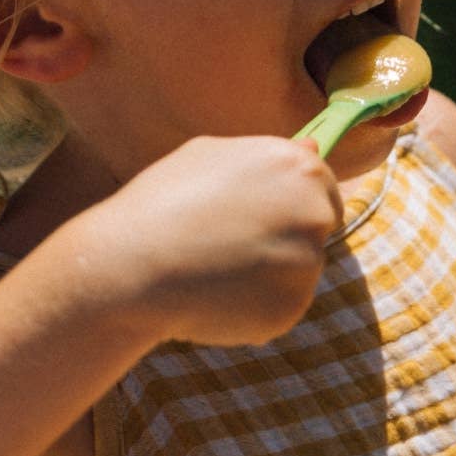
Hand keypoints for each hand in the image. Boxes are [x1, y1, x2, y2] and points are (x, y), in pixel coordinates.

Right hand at [73, 135, 343, 346]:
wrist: (131, 267)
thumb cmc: (162, 203)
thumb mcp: (209, 156)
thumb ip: (267, 154)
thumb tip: (313, 147)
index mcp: (297, 167)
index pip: (323, 188)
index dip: (291, 203)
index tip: (260, 216)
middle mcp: (313, 211)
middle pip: (318, 229)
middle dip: (286, 237)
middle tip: (232, 245)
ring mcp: (307, 262)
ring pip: (298, 271)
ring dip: (267, 274)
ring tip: (214, 270)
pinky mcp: (293, 306)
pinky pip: (281, 307)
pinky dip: (256, 308)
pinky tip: (216, 297)